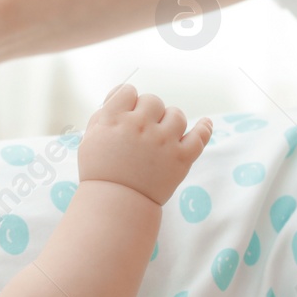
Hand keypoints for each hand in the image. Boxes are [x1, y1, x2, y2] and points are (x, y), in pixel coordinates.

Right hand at [78, 83, 211, 205]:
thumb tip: (121, 95)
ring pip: (176, 114)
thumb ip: (104, 113)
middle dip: (149, 112)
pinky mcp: (180, 158)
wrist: (114, 205)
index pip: (128, 91)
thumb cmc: (100, 171)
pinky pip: (199, 136)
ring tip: (162, 134)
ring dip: (170, 120)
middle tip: (143, 130)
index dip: (129, 101)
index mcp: (114, 119)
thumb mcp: (90, 138)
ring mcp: (162, 142)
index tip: (128, 114)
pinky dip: (204, 128)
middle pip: (153, 100)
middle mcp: (139, 126)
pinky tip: (206, 123)